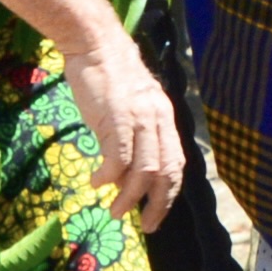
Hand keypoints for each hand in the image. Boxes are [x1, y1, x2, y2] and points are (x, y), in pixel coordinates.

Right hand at [60, 35, 184, 230]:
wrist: (96, 45)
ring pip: (143, 170)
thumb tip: (125, 170)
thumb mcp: (131, 105)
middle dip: (158, 204)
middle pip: (166, 172)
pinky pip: (118, 159)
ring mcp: (140, 119)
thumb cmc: (108, 76)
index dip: (169, 192)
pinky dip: (109, 177)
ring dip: (129, 197)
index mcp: (164, 118)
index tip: (157, 212)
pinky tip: (96, 183)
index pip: (176, 162)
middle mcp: (159, 120)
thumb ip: (135, 133)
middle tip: (147, 225)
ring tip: (116, 211)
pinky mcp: (117, 119)